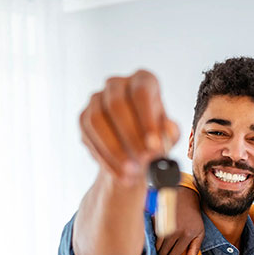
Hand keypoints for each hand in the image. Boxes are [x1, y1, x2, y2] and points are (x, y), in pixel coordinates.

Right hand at [79, 70, 179, 185]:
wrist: (133, 149)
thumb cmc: (154, 136)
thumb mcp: (168, 135)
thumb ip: (170, 132)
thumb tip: (166, 131)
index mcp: (143, 80)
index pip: (142, 92)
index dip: (147, 119)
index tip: (154, 144)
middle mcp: (117, 84)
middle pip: (117, 105)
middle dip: (130, 137)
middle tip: (143, 160)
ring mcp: (96, 100)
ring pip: (98, 122)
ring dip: (115, 150)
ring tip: (131, 172)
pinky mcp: (83, 118)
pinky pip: (89, 137)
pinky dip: (105, 159)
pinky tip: (120, 174)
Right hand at [156, 187, 203, 254]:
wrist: (185, 198)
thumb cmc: (194, 217)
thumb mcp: (199, 233)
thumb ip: (194, 250)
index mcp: (186, 235)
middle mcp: (174, 231)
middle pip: (163, 253)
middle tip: (167, 252)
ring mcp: (164, 225)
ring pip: (156, 247)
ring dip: (159, 248)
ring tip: (165, 245)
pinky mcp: (157, 220)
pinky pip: (153, 236)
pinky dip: (155, 239)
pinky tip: (161, 235)